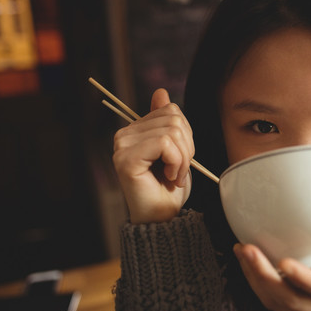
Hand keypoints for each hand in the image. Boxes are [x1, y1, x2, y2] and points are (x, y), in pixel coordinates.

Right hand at [112, 89, 194, 223]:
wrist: (162, 218)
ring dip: (183, 157)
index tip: (181, 158)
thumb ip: (167, 122)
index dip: (186, 133)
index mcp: (135, 129)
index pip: (170, 110)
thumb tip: (160, 92)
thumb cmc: (168, 188)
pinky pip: (164, 144)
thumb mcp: (176, 149)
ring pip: (172, 131)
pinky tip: (170, 177)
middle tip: (179, 170)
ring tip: (175, 175)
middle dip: (187, 146)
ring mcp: (122, 146)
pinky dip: (177, 162)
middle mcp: (124, 135)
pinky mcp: (126, 159)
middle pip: (173, 118)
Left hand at [233, 198, 310, 310]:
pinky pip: (272, 300)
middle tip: (248, 249)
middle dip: (264, 278)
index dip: (305, 280)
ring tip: (241, 250)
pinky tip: (246, 258)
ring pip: (276, 304)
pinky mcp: (296, 309)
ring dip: (254, 278)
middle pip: (290, 302)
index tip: (285, 263)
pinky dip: (256, 281)